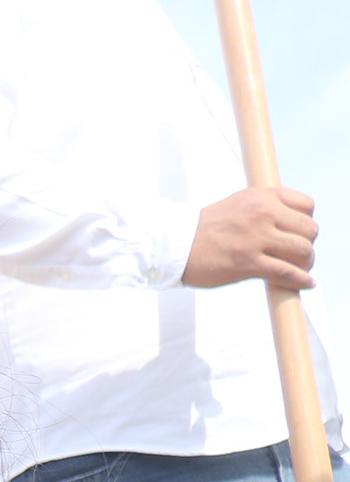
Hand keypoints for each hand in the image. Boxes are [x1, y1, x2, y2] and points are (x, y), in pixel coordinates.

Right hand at [185, 185, 315, 289]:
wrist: (173, 245)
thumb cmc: (204, 229)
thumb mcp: (239, 204)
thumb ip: (265, 209)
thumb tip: (289, 227)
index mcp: (262, 196)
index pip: (307, 206)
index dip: (305, 222)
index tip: (296, 234)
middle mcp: (264, 213)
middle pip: (309, 229)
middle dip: (307, 244)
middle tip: (296, 255)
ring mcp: (257, 238)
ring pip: (302, 250)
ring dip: (305, 263)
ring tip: (299, 270)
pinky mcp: (249, 263)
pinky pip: (286, 272)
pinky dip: (300, 280)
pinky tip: (306, 284)